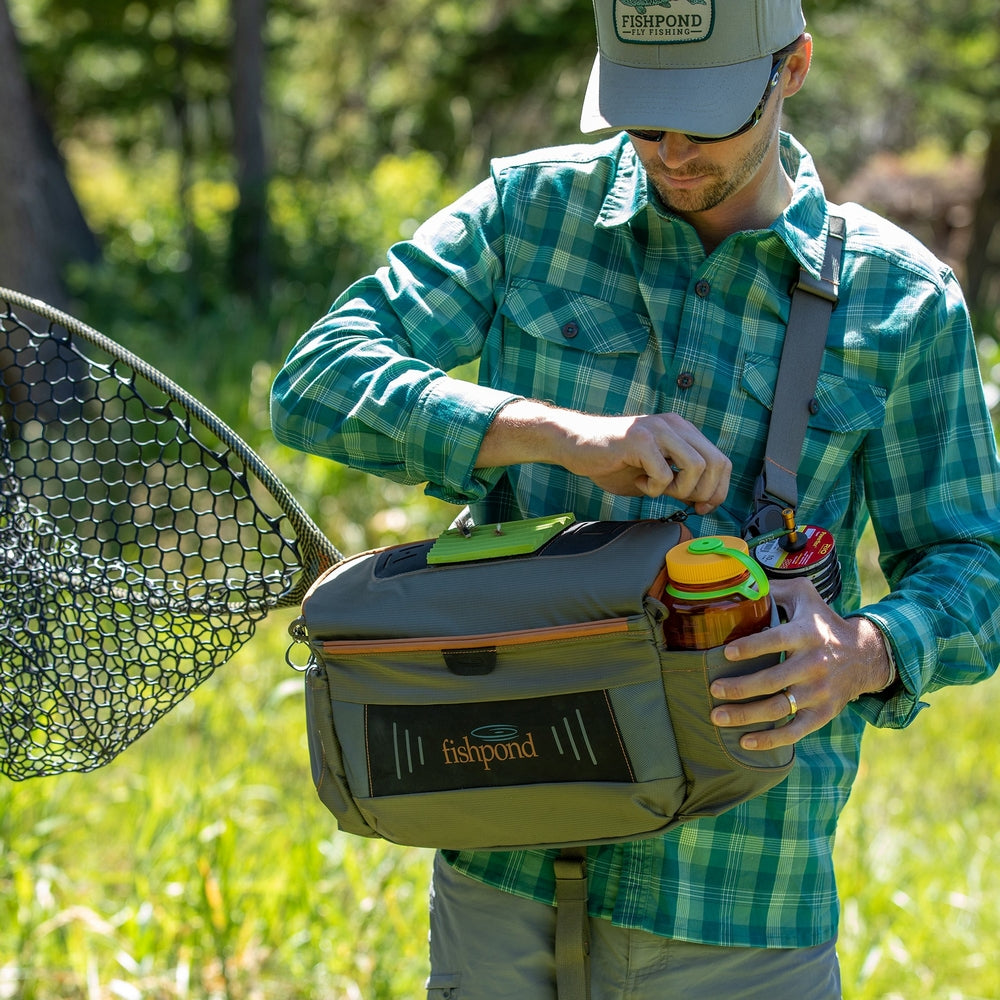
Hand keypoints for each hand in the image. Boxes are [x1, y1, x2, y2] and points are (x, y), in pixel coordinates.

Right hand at [476, 401, 730, 513]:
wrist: (573, 445)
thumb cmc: (611, 460)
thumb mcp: (653, 472)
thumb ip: (679, 480)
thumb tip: (705, 500)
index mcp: (682, 430)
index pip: (721, 460)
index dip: (719, 489)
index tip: (703, 506)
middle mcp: (674, 425)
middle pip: (715, 463)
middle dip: (705, 493)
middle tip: (682, 502)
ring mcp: (657, 430)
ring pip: (696, 467)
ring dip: (680, 489)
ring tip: (656, 489)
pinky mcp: (638, 440)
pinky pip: (663, 474)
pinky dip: (654, 488)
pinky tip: (637, 483)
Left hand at [708, 578, 892, 748]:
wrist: (866, 655)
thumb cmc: (824, 622)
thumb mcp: (805, 596)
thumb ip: (774, 589)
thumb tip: (740, 583)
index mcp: (807, 634)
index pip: (776, 640)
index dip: (751, 647)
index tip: (726, 653)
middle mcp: (814, 664)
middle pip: (772, 680)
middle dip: (739, 687)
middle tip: (713, 688)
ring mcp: (818, 692)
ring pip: (779, 709)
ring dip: (746, 715)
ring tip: (717, 716)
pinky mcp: (823, 714)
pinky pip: (794, 732)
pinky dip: (769, 740)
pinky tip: (745, 741)